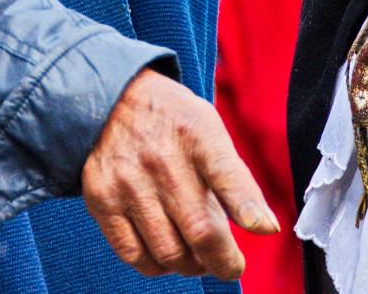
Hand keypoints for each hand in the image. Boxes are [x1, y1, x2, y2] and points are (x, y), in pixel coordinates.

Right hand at [81, 69, 279, 278]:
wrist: (110, 101)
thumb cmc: (171, 123)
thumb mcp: (209, 130)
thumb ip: (236, 179)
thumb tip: (265, 227)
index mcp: (196, 135)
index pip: (226, 174)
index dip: (247, 208)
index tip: (262, 228)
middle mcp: (161, 160)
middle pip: (200, 230)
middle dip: (223, 261)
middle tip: (230, 265)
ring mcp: (128, 183)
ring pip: (168, 252)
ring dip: (191, 266)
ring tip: (197, 258)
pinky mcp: (101, 200)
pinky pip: (133, 254)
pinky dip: (156, 265)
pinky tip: (166, 256)